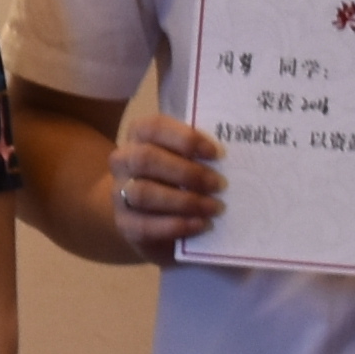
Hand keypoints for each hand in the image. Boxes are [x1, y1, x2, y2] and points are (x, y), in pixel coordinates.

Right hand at [98, 115, 229, 263]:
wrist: (150, 215)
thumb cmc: (176, 178)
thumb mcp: (186, 160)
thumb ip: (201, 154)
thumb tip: (235, 155)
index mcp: (139, 135)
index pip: (153, 127)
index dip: (184, 138)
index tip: (215, 152)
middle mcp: (123, 161)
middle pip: (146, 159)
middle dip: (187, 172)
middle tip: (220, 184)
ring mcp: (119, 194)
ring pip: (144, 193)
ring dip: (184, 201)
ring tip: (215, 208)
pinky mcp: (125, 225)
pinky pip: (146, 226)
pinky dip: (176, 225)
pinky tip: (201, 224)